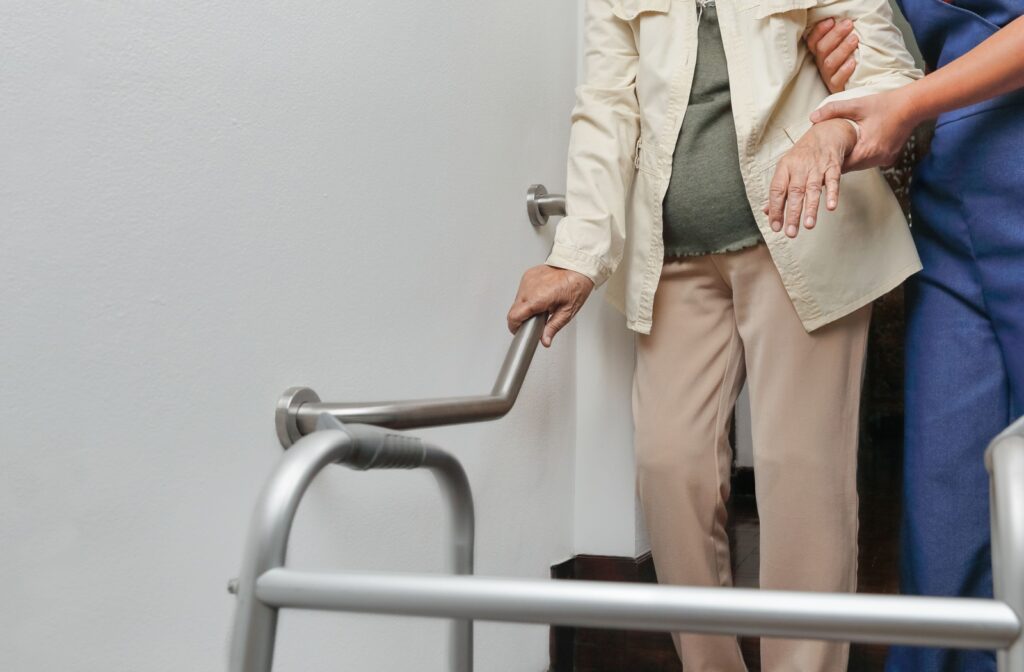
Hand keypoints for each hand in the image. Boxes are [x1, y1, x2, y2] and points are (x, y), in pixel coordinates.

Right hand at [507, 265, 593, 346]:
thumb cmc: (576, 286)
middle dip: (522, 318)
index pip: (514, 316)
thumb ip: (553, 328)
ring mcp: (527, 280)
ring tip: (541, 306)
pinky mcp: (527, 275)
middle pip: (514, 310)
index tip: (520, 331)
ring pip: (517, 300)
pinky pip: (522, 290)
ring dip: (525, 307)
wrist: (577, 267)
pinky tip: (540, 296)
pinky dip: (528, 296)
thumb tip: (545, 341)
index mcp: (538, 298)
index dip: (515, 327)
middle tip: (537, 318)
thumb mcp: (567, 312)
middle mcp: (529, 288)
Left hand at [763, 118, 857, 237]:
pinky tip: (831, 207)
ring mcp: (817, 166)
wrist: (826, 133)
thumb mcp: (786, 170)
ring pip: (812, 189)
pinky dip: (832, 193)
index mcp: (784, 168)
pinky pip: (833, 180)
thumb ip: (778, 191)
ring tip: (809, 225)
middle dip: (792, 214)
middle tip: (791, 233)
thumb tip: (766, 211)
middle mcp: (799, 167)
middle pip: (794, 192)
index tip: (775, 227)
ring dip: (811, 208)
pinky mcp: (833, 166)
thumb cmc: (803, 157)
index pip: (777, 191)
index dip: (775, 209)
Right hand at [806, 17, 859, 93]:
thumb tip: (845, 21)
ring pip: (829, 63)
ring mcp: (828, 77)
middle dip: (835, 35)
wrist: (862, 83)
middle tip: (848, 25)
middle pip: (821, 49)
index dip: (819, 31)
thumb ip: (841, 36)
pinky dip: (844, 70)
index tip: (831, 21)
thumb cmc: (855, 60)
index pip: (812, 41)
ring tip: (854, 39)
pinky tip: (853, 62)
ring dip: (842, 49)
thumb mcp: (845, 46)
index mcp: (821, 53)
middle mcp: (822, 64)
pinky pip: (837, 80)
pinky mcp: (837, 88)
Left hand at [810, 88, 917, 169]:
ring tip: (837, 152)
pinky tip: (855, 147)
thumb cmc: (886, 105)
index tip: (818, 160)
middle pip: (850, 167)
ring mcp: (885, 160)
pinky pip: (870, 161)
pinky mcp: (889, 157)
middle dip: (838, 161)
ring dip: (850, 159)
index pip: (841, 166)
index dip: (829, 162)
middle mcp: (877, 159)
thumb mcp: (857, 105)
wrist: (912, 105)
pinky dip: (861, 156)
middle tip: (823, 156)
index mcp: (867, 150)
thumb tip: (812, 117)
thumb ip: (833, 110)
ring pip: (859, 165)